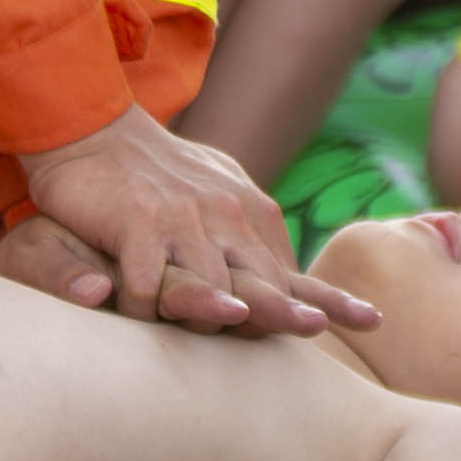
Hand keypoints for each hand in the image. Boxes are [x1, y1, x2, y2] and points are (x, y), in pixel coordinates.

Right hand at [4, 108, 379, 336]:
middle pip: (265, 286)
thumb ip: (245, 230)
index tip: (370, 321)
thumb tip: (281, 271)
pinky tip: (134, 321)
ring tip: (208, 334)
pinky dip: (142, 313)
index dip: (327, 300)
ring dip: (204, 321)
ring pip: (210, 294)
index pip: (291, 270)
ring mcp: (183, 219)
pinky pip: (147, 289)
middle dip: (288, 314)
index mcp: (248, 210)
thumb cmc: (151, 170)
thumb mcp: (213, 191)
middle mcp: (225, 214)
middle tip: (313, 332)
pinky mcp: (138, 223)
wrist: (90, 126)